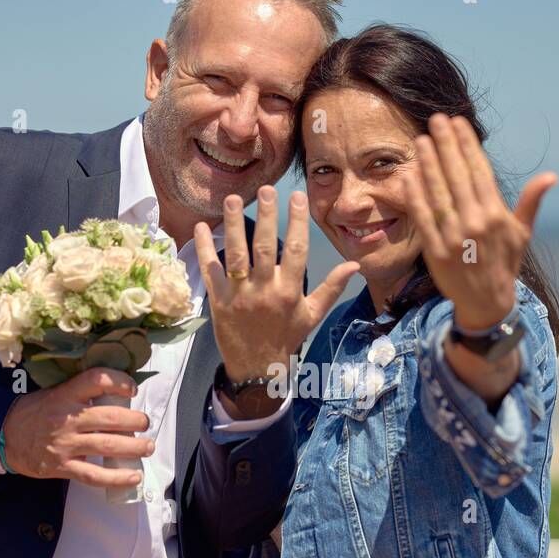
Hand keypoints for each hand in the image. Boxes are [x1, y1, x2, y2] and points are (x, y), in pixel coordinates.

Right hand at [0, 367, 153, 487]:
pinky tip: (134, 476)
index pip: (96, 380)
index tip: (133, 389)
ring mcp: (65, 444)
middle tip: (145, 423)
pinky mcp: (62, 466)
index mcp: (65, 395)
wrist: (4, 437)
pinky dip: (117, 478)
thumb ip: (81, 392)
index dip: (119, 382)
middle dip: (136, 421)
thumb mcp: (54, 393)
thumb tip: (119, 394)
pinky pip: (94, 476)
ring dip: (134, 447)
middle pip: (110, 417)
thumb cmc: (36, 412)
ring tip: (148, 447)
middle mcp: (67, 418)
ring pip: (107, 446)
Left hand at [194, 187, 360, 387]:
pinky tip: (202, 226)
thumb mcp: (312, 315)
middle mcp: (264, 291)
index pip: (297, 251)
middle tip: (265, 189)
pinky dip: (205, 249)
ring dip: (234, 225)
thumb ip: (331, 287)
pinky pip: (210, 270)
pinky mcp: (218, 300)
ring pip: (236, 255)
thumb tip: (355, 265)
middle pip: (265, 248)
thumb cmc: (287, 337)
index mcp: (289, 292)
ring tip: (233, 198)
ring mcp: (239, 295)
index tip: (297, 196)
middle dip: (267, 217)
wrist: (257, 368)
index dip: (297, 222)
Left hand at [403, 114, 556, 329]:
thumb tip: (551, 176)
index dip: (467, 145)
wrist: (487, 303)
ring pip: (439, 193)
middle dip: (446, 145)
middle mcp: (476, 223)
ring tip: (421, 140)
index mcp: (496, 215)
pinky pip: (423, 219)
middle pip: (457, 176)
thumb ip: (531, 202)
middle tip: (436, 120)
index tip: (457, 123)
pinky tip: (409, 175)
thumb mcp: (522, 233)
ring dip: (428, 164)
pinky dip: (416, 197)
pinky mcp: (436, 253)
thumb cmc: (505, 263)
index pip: (479, 171)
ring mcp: (454, 238)